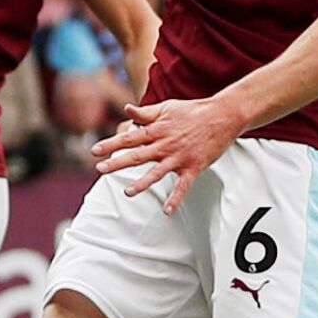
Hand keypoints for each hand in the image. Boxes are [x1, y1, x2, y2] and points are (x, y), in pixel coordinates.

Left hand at [91, 96, 240, 211]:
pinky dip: (176, 199)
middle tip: (100, 169)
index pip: (128, 138)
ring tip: (127, 192)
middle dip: (117, 162)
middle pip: (137, 155)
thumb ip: (145, 113)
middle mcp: (165, 145)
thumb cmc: (193, 111)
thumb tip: (126, 109)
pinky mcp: (194, 167)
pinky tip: (167, 210)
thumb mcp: (166, 107)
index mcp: (156, 130)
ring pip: (157, 173)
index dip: (110, 144)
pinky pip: (184, 186)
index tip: (94, 151)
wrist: (222, 115)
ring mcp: (179, 157)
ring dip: (142, 183)